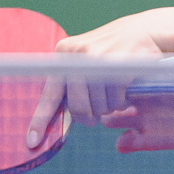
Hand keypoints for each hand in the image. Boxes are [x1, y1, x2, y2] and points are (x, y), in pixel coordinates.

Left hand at [25, 12, 164, 148]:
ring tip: (114, 94)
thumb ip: (70, 84)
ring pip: (100, 107)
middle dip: (89, 118)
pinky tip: (125, 90)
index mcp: (63, 53)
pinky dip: (122, 102)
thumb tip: (58, 124)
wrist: (142, 31)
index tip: (32, 142)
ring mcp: (99, 59)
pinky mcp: (120, 65)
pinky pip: (117, 100)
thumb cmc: (109, 52)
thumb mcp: (84, 60)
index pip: (49, 94)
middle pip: (78, 107)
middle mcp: (77, 55)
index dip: (40, 121)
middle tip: (95, 117)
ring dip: (109, 108)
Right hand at [103, 80, 173, 152]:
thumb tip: (166, 61)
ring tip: (110, 121)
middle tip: (110, 101)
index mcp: (150, 82)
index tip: (115, 81)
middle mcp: (143, 100)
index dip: (114, 79)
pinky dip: (123, 143)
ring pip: (114, 120)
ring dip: (109, 120)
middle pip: (112, 99)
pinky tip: (123, 142)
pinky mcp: (151, 140)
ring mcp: (145, 120)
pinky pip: (128, 143)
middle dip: (105, 100)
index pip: (122, 79)